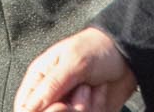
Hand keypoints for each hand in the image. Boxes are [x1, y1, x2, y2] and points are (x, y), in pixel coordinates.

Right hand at [14, 26, 138, 111]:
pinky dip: (97, 108)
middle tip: (82, 90)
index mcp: (39, 78)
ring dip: (86, 107)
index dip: (40, 110)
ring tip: (91, 88)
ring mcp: (69, 105)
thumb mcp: (73, 61)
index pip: (25, 107)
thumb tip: (28, 107)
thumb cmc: (97, 48)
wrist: (128, 54)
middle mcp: (52, 95)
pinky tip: (100, 92)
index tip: (62, 105)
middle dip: (70, 108)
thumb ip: (51, 84)